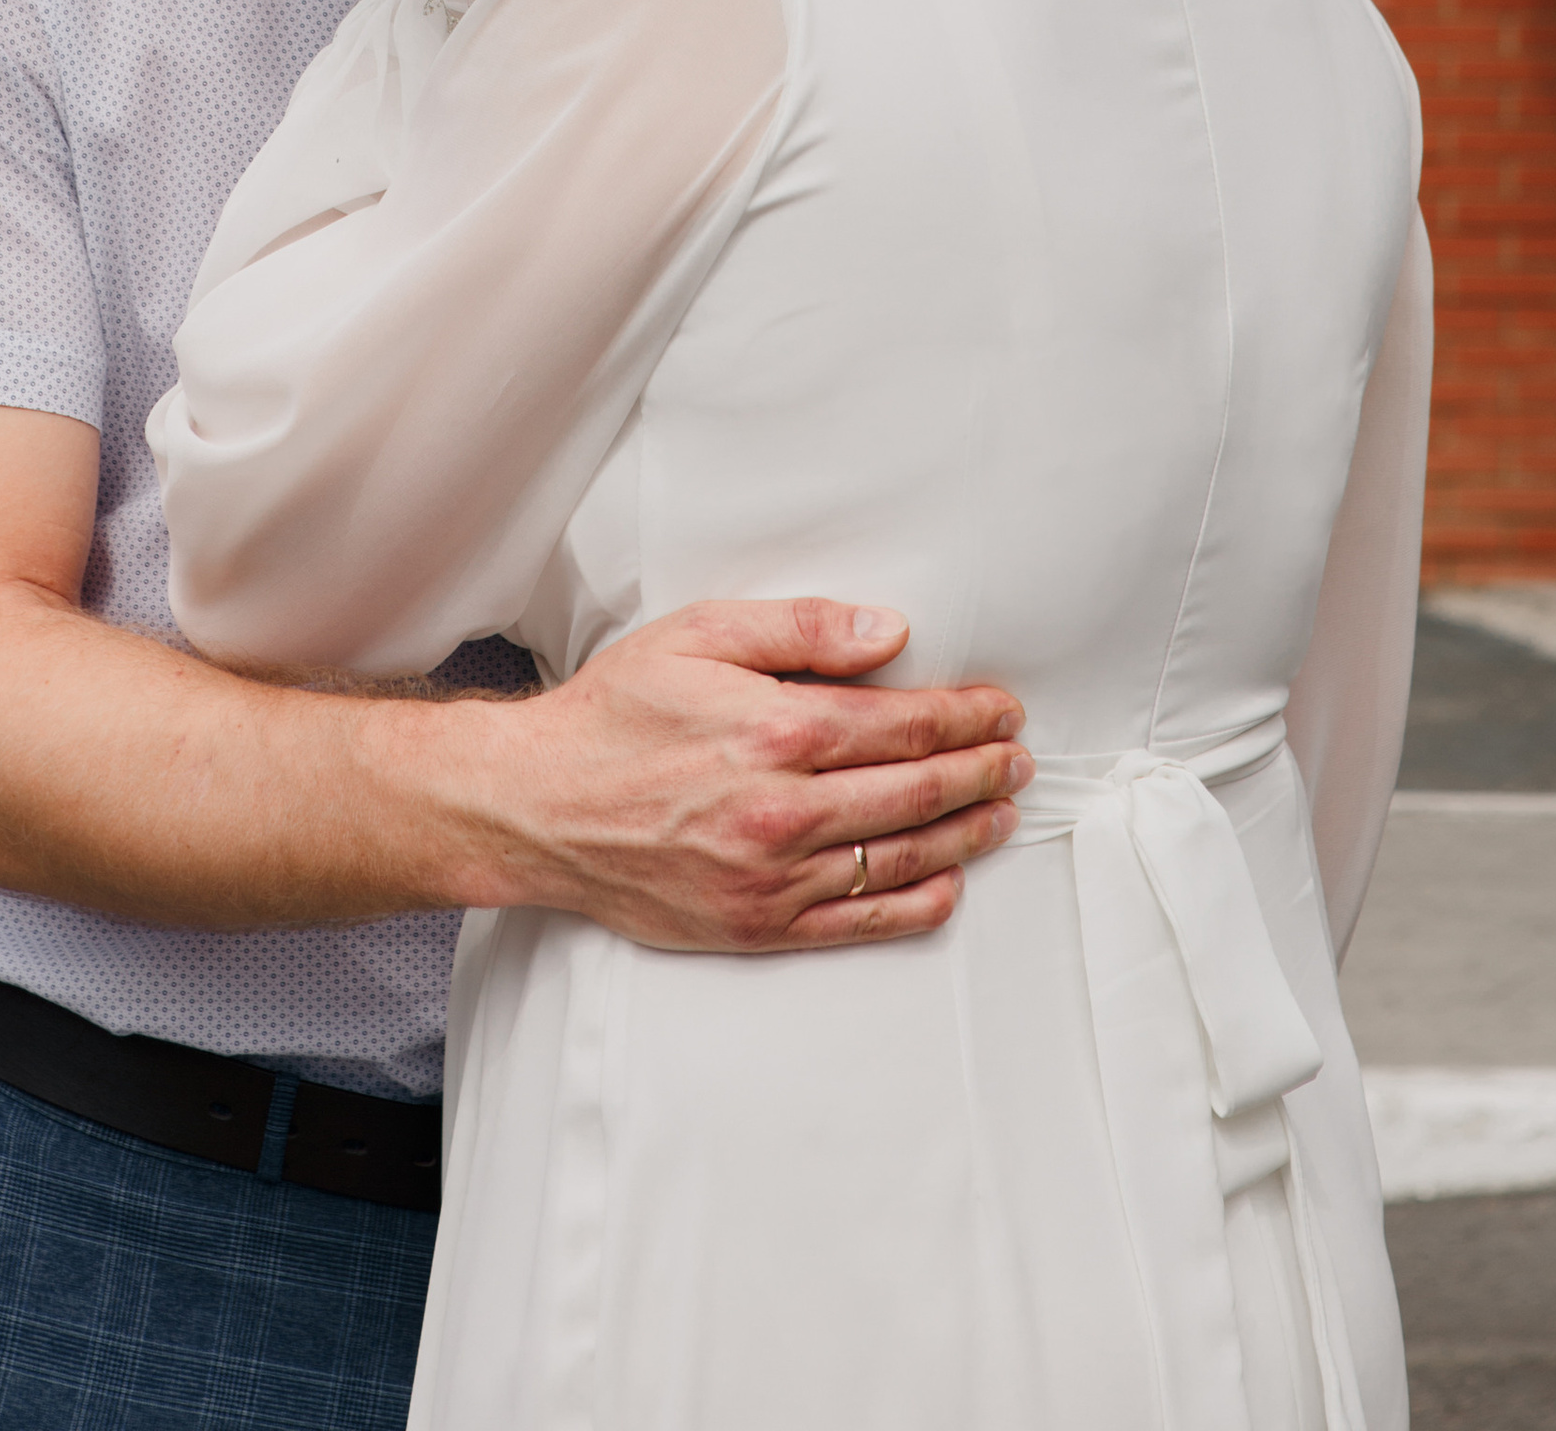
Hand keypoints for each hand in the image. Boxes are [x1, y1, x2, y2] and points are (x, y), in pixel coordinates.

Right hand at [424, 599, 1030, 950]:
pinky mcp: (755, 926)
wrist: (538, 805)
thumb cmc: (615, 713)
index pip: (902, 726)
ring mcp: (771, 878)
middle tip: (1017, 759)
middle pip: (914, 794)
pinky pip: (856, 922)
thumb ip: (801, 629)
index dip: (965, 717)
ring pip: (896, 858)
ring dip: (962, 835)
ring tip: (999, 813)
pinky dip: (912, 904)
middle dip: (979, 772)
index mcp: (776, 732)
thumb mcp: (700, 635)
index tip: (1001, 709)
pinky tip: (945, 885)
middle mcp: (782, 811)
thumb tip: (889, 632)